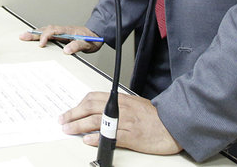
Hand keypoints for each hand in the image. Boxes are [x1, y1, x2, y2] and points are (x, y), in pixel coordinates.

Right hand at [19, 25, 102, 54]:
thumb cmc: (92, 39)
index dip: (45, 37)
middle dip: (34, 33)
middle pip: (45, 29)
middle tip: (23, 36)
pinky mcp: (61, 36)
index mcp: (67, 31)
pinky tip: (35, 38)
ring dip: (35, 33)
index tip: (41, 44)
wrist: (97, 35)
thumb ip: (76, 46)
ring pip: (45, 30)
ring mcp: (61, 32)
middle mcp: (63, 30)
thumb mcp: (87, 44)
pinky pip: (48, 33)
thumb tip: (66, 50)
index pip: (53, 31)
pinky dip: (40, 35)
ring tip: (25, 36)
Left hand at [60, 92, 181, 154]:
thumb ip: (117, 107)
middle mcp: (120, 108)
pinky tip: (88, 140)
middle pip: (90, 108)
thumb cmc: (155, 117)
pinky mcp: (131, 136)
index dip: (78, 104)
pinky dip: (97, 138)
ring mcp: (125, 122)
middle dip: (73, 114)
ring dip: (79, 126)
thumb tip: (99, 112)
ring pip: (96, 121)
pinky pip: (110, 136)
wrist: (173, 125)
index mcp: (120, 100)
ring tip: (69, 130)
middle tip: (63, 120)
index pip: (93, 97)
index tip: (70, 111)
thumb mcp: (134, 105)